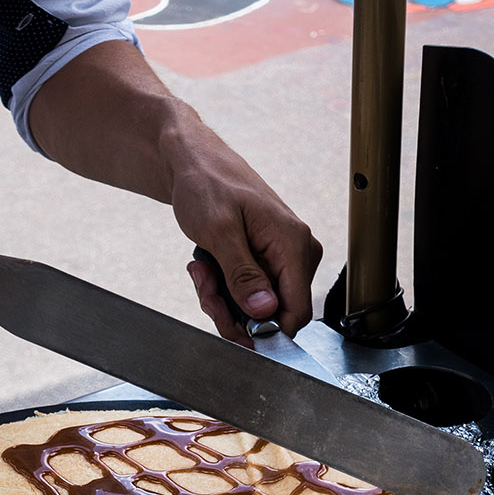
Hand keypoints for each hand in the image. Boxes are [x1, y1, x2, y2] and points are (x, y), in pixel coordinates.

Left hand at [172, 146, 321, 340]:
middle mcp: (297, 252)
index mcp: (293, 244)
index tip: (234, 330)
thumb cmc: (207, 184)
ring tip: (202, 272)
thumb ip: (243, 275)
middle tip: (206, 291)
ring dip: (224, 299)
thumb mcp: (218, 232)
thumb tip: (266, 311)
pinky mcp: (268, 259)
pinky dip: (224, 288)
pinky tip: (207, 267)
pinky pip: (250, 292)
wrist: (196, 163)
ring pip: (259, 306)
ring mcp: (283, 257)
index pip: (297, 311)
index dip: (266, 330)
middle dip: (235, 312)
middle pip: (275, 313)